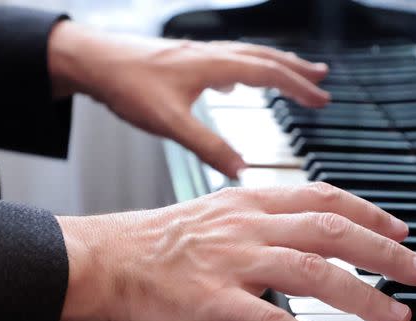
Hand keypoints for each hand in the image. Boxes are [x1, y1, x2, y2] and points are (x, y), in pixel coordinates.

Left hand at [47, 21, 329, 177]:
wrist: (92, 61)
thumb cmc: (126, 84)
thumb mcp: (170, 123)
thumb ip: (207, 147)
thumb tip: (241, 170)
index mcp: (214, 66)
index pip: (269, 73)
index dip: (299, 86)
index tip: (322, 98)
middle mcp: (212, 54)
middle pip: (267, 58)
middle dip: (297, 70)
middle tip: (322, 79)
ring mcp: (200, 54)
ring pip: (250, 55)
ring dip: (277, 65)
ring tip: (295, 74)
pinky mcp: (186, 60)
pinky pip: (230, 59)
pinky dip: (249, 67)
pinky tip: (240, 80)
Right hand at [56, 183, 415, 320]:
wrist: (99, 262)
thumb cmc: (152, 245)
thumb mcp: (212, 215)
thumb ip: (257, 221)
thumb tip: (297, 235)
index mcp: (249, 202)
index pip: (324, 197)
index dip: (369, 212)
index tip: (400, 230)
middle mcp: (249, 225)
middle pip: (333, 231)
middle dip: (385, 251)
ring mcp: (234, 262)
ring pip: (315, 273)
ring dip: (363, 296)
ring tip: (396, 318)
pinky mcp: (214, 301)